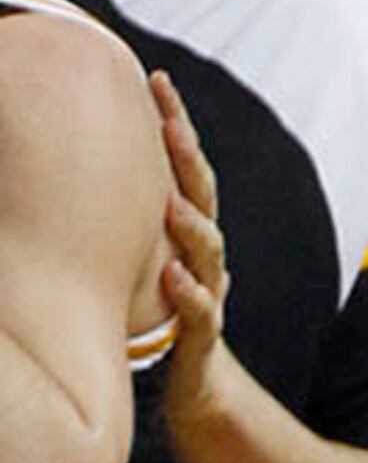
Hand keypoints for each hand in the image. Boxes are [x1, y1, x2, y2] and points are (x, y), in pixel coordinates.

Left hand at [146, 72, 229, 417]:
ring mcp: (208, 290)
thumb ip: (119, 213)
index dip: (177, 123)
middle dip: (188, 158)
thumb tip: (62, 157)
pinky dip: (191, 293)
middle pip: (204, 196)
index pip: (187, 167)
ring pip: (209, 251)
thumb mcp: (135, 255)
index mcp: (187, 229)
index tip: (157, 80)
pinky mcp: (202, 335)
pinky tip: (172, 276)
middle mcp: (202, 253)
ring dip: (193, 226)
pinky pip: (203, 311)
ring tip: (172, 203)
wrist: (193, 381)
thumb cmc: (154, 309)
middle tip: (170, 122)